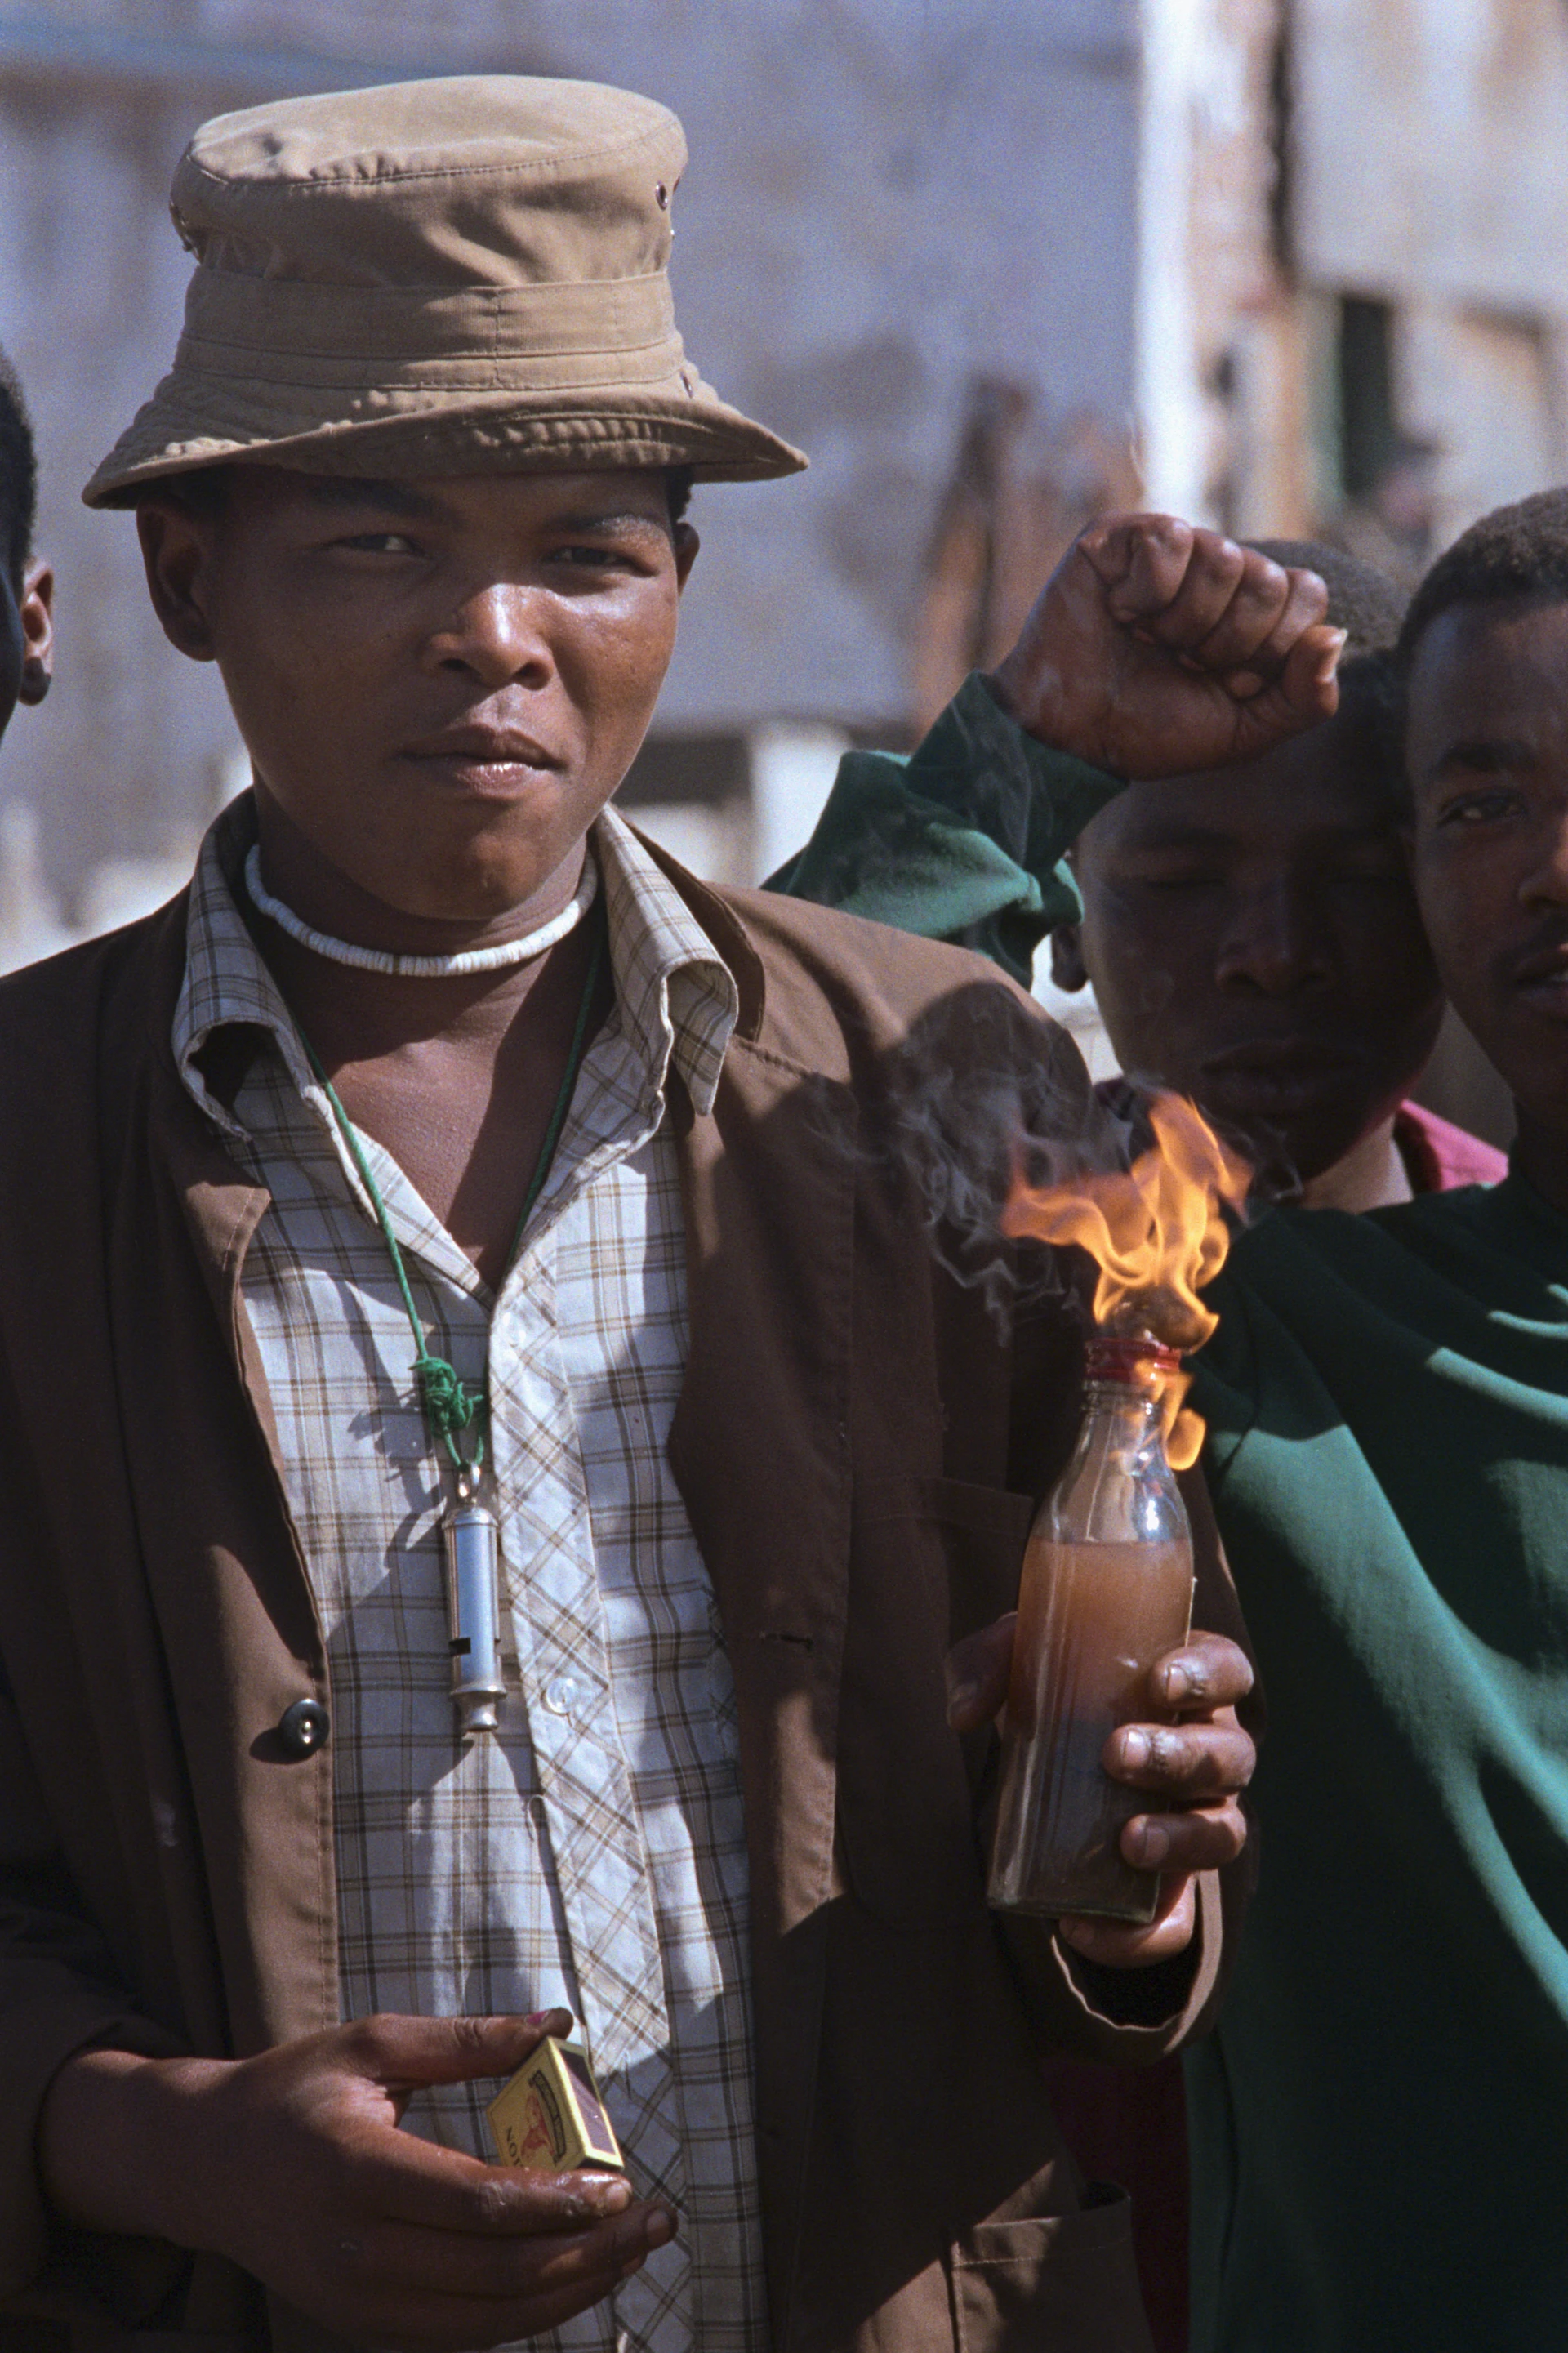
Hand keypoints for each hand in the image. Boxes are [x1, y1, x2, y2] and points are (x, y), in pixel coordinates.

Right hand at [39, 2009, 674, 2350]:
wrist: (207, 2166)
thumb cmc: (296, 2090)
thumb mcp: (375, 2043)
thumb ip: (467, 2039)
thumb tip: (559, 2024)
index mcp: (356, 2171)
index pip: (477, 2203)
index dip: (558, 2203)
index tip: (622, 2185)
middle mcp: (354, 2251)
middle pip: (494, 2272)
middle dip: (589, 2254)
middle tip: (656, 2222)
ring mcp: (356, 2301)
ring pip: (486, 2319)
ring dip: (571, 2293)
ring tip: (632, 2254)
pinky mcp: (363, 2325)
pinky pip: (461, 2333)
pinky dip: (526, 2314)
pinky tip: (575, 2279)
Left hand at [946, 1620, 1253, 1966]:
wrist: (1047, 1761)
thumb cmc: (1051, 1691)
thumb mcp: (1015, 1665)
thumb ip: (987, 1664)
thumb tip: (964, 1714)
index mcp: (1191, 1685)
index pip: (1228, 1671)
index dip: (1209, 1676)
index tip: (1160, 1681)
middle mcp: (1211, 1752)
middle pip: (1229, 1757)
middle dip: (1178, 1756)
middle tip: (1116, 1753)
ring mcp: (1199, 1821)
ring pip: (1221, 1836)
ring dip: (1181, 1839)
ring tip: (1129, 1840)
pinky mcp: (1172, 1886)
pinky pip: (1176, 1923)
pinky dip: (1138, 1936)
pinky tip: (1081, 1926)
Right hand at [987, 512, 1343, 777]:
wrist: (1070, 738)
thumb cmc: (1151, 732)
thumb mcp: (1244, 733)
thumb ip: (1306, 699)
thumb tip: (1335, 636)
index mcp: (1252, 610)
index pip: (1306, 594)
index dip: (1269, 649)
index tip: (1224, 681)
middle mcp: (1217, 570)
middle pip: (1268, 579)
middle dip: (1226, 641)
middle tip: (1181, 662)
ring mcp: (1171, 548)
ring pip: (1224, 556)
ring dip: (1183, 621)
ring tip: (1148, 640)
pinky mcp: (1121, 534)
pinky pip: (1170, 539)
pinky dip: (1145, 594)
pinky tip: (1119, 611)